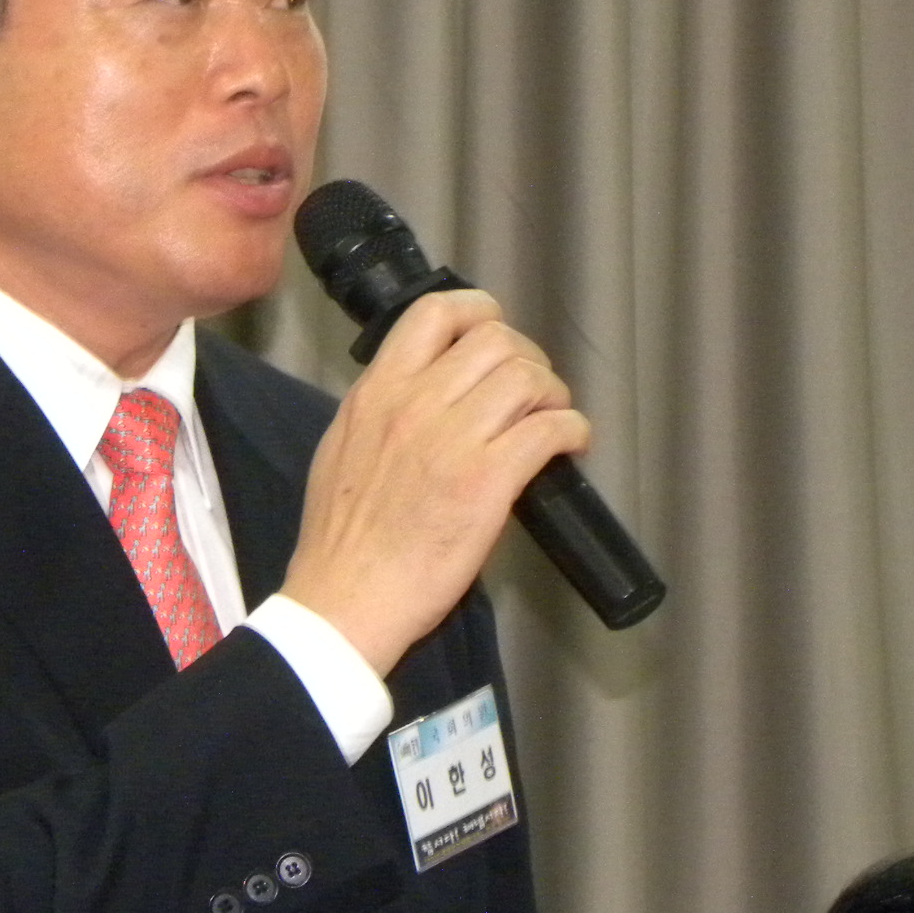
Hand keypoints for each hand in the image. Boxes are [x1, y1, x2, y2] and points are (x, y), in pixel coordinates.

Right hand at [278, 289, 590, 674]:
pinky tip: (569, 446)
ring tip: (552, 419)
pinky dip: (572, 430)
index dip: (479, 313)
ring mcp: (452, 441)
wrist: (345, 599)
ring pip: (527, 378)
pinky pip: (549, 429)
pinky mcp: (487, 482)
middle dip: (527, 358)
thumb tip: (420, 394)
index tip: (494, 336)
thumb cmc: (341, 541)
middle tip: (533, 390)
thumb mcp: (341, 451)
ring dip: (553, 394)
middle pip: (495, 340)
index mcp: (376, 394)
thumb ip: (380, 412)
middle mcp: (414, 404)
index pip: (434, 314)